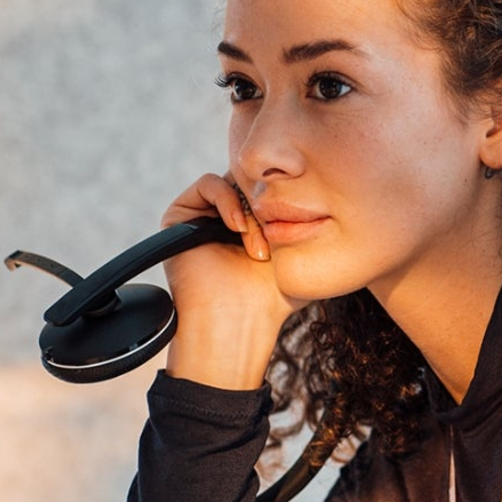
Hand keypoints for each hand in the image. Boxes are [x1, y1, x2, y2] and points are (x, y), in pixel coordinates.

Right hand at [157, 172, 301, 387]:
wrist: (238, 321)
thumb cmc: (273, 296)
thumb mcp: (301, 252)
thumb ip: (308, 221)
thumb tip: (321, 193)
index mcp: (253, 223)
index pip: (271, 187)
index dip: (286, 197)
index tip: (298, 222)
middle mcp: (227, 216)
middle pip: (252, 180)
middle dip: (269, 204)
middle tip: (277, 236)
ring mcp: (203, 214)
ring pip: (233, 181)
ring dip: (250, 209)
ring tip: (257, 246)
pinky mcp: (180, 215)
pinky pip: (208, 183)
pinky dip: (227, 200)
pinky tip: (239, 227)